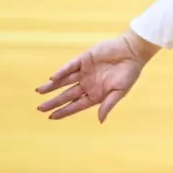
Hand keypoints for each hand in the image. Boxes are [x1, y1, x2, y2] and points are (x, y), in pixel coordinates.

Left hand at [36, 30, 159, 121]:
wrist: (133, 52)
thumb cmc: (129, 73)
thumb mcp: (120, 92)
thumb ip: (108, 105)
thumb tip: (100, 121)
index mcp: (96, 94)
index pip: (76, 105)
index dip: (64, 111)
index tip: (51, 117)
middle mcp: (88, 84)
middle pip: (67, 95)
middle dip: (54, 102)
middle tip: (40, 108)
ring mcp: (85, 71)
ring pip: (64, 81)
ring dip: (52, 86)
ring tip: (39, 92)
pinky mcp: (84, 59)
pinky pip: (69, 67)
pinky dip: (61, 72)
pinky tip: (53, 78)